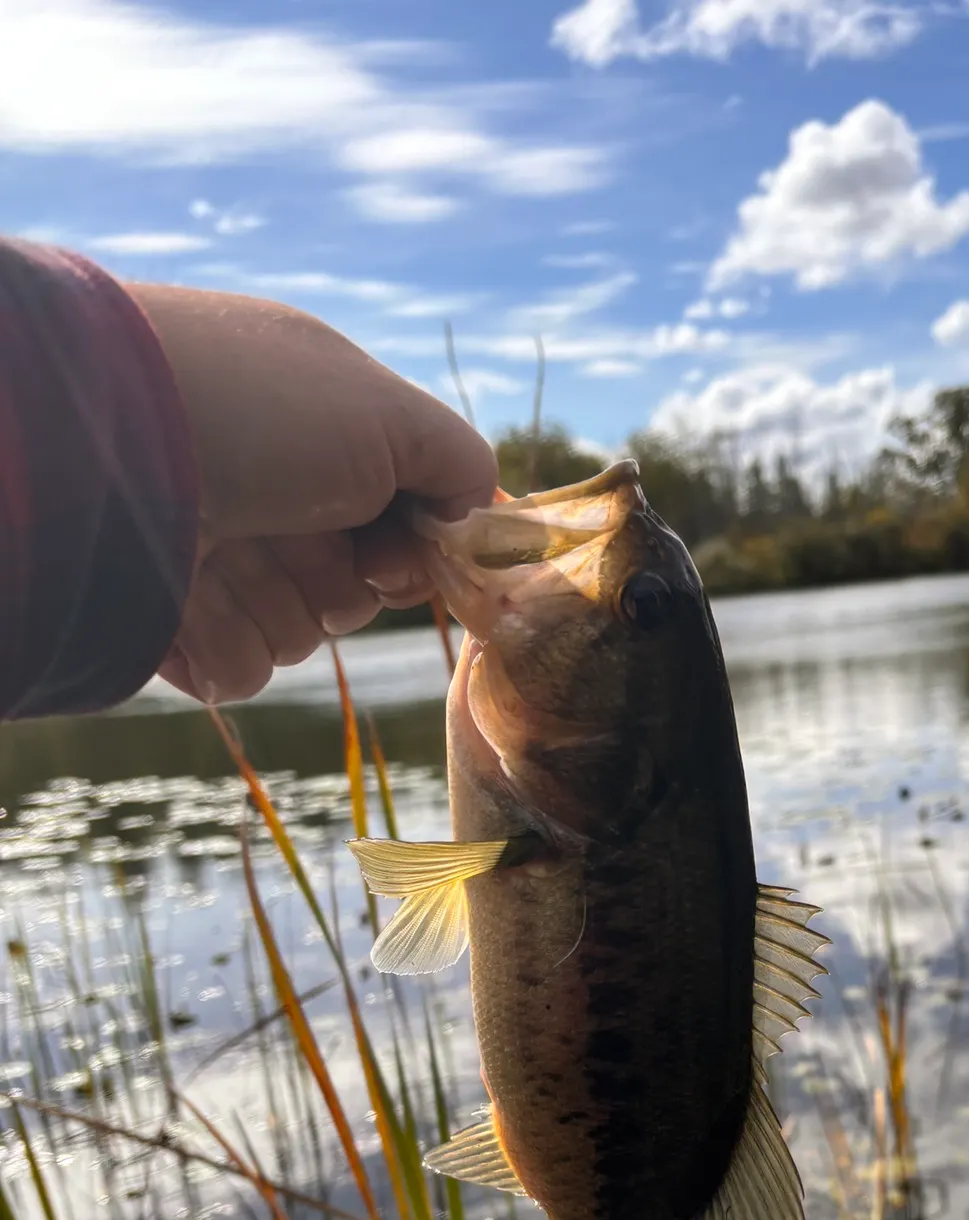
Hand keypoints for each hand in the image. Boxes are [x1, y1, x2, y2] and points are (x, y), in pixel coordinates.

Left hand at [127, 284, 495, 703]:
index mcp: (316, 437)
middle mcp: (269, 495)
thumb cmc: (256, 409)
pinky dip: (232, 644)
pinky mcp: (168, 618)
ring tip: (237, 563)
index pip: (397, 519)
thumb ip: (459, 463)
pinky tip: (196, 601)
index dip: (414, 547)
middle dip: (349, 583)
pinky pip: (241, 668)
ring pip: (303, 634)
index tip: (408, 550)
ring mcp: (215, 557)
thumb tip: (478, 519)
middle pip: (354, 588)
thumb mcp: (389, 413)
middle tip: (324, 554)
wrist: (98, 440)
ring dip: (288, 610)